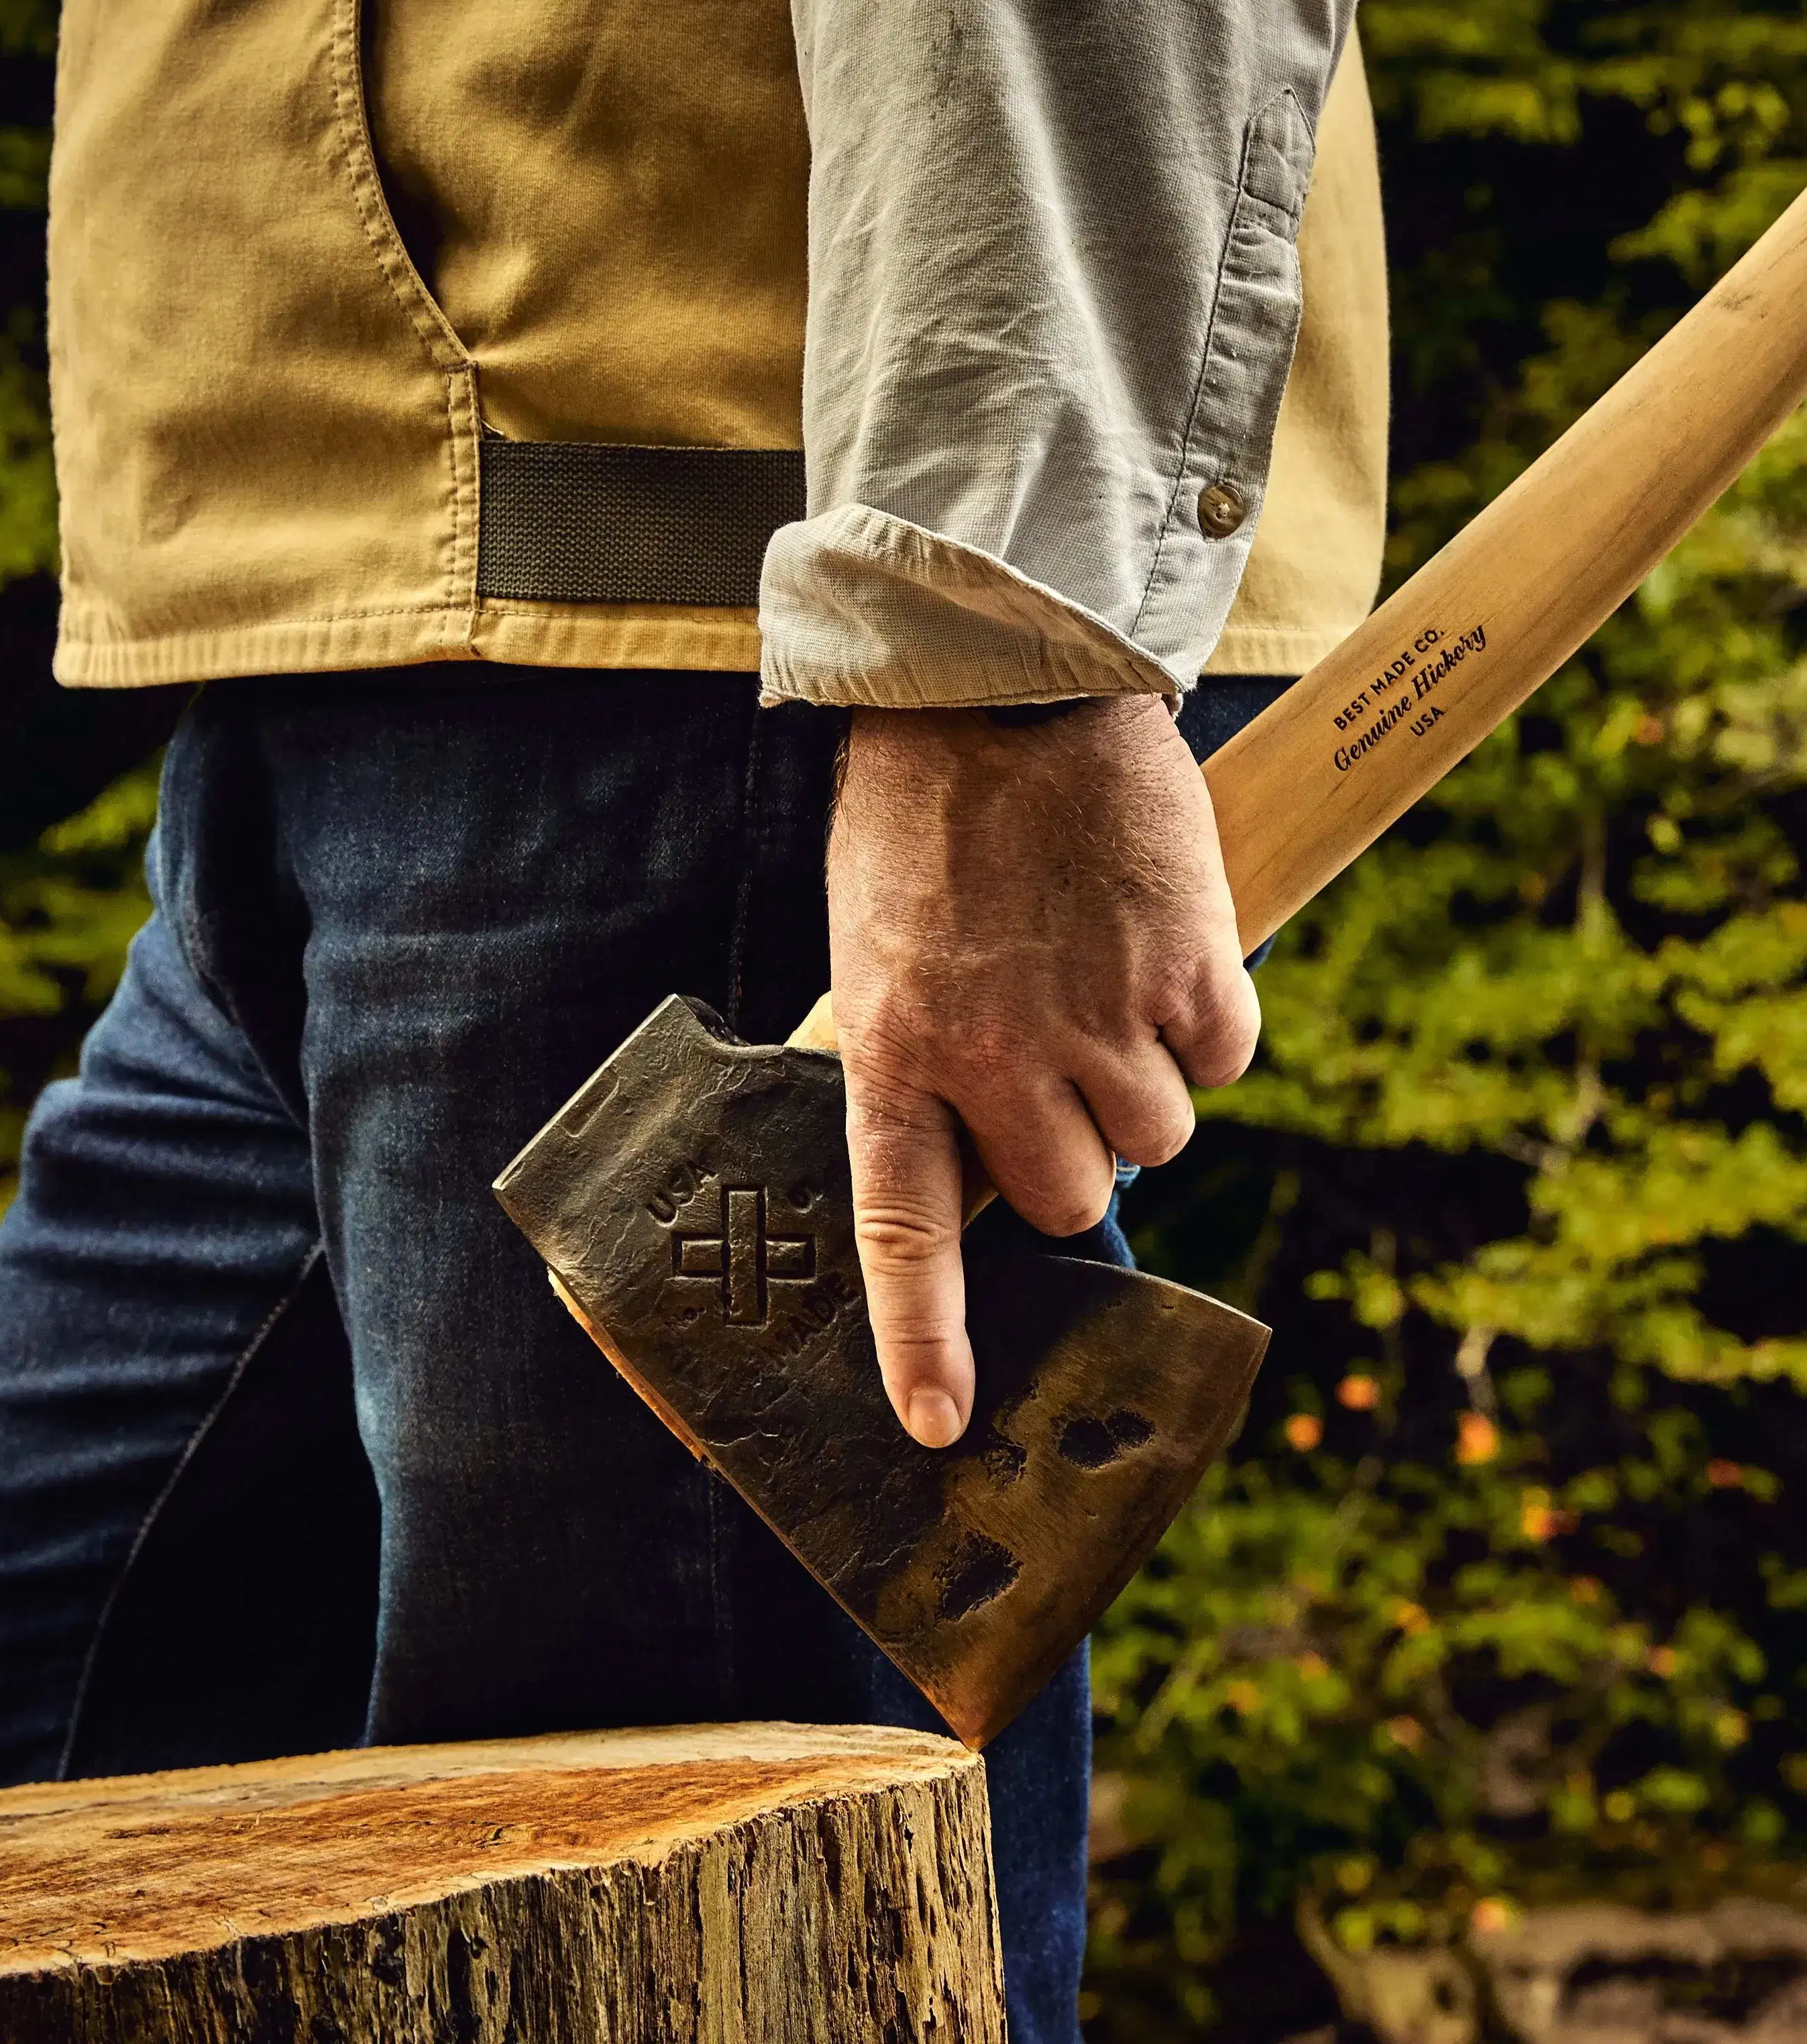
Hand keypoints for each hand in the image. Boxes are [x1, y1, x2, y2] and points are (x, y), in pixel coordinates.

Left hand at [826, 694, 1257, 1447]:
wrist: (1005, 682)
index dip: (923, 1337)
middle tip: (1058, 1065)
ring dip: (1143, 1079)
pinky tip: (1160, 947)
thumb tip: (980, 1166)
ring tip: (1103, 978)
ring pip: (1158, 1135)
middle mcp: (996, 1052)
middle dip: (1071, 1148)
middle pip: (1067, 1192)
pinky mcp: (1186, 964)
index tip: (937, 1427)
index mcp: (896, 1047)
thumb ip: (924, 1062)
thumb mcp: (882, 949)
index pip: (906, 1230)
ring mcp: (1097, 1013)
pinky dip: (1207, 1021)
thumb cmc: (927, 819)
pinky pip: (1227, 1058)